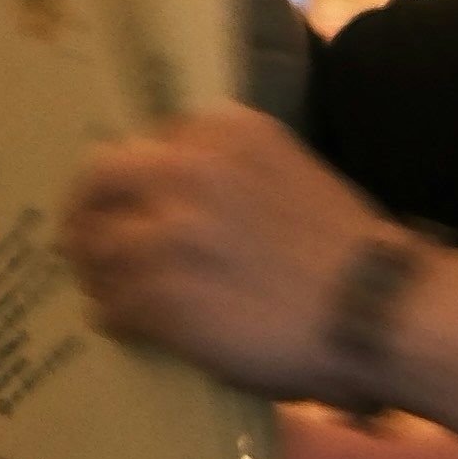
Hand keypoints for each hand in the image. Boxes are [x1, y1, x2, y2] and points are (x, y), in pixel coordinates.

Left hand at [60, 103, 376, 393]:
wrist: (377, 309)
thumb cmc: (346, 251)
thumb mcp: (288, 173)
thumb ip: (227, 173)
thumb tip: (173, 201)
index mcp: (222, 130)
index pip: (145, 146)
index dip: (130, 182)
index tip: (125, 203)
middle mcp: (185, 168)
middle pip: (99, 181)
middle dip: (84, 212)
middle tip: (81, 242)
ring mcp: (167, 232)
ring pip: (97, 249)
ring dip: (97, 274)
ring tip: (105, 294)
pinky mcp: (161, 294)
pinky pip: (113, 304)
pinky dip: (114, 318)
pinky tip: (124, 328)